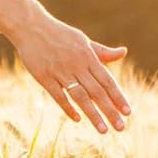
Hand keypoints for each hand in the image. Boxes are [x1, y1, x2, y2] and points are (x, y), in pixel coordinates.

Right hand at [8, 13, 130, 132]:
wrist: (30, 26)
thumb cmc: (59, 34)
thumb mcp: (82, 40)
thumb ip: (102, 52)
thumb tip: (123, 52)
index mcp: (87, 56)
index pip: (107, 81)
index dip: (118, 97)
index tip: (128, 113)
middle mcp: (76, 65)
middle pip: (96, 92)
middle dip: (110, 111)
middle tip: (121, 128)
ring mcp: (59, 71)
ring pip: (80, 96)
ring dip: (93, 114)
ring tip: (103, 130)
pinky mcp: (44, 76)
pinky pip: (58, 95)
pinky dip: (68, 108)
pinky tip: (78, 119)